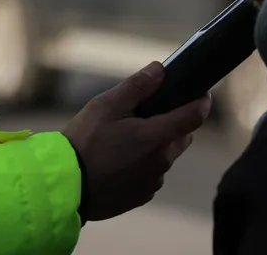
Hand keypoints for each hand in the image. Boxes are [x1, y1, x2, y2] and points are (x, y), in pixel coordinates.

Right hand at [61, 61, 211, 222]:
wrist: (65, 186)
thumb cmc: (84, 142)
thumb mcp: (106, 106)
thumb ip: (136, 86)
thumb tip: (160, 69)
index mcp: (156, 137)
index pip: (194, 117)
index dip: (201, 102)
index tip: (202, 93)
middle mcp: (161, 161)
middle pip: (181, 136)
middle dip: (174, 123)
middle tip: (148, 115)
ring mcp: (152, 181)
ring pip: (166, 156)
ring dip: (157, 145)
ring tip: (126, 140)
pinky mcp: (142, 196)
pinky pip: (152, 174)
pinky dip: (144, 164)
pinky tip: (119, 161)